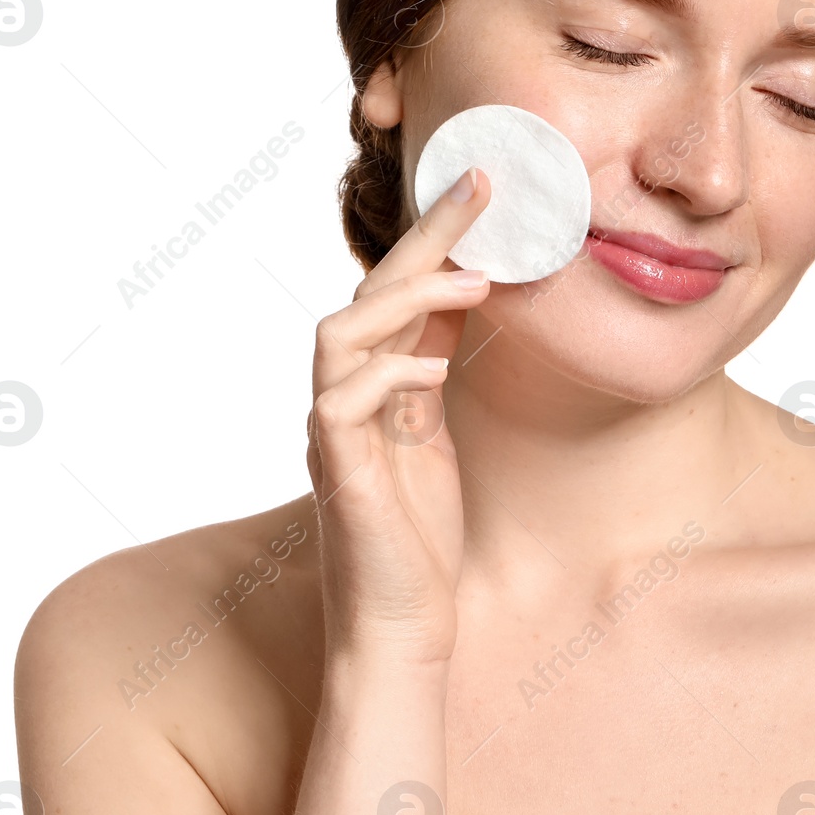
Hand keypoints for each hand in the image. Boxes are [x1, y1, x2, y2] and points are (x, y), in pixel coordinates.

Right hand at [306, 166, 491, 667]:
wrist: (400, 628)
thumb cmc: (417, 536)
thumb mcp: (434, 432)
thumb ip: (430, 367)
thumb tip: (464, 295)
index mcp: (368, 384)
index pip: (394, 290)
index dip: (433, 236)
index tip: (482, 187)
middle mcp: (340, 397)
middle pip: (366, 292)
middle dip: (425, 234)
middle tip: (480, 187)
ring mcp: (332, 434)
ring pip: (339, 333)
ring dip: (406, 297)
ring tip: (478, 281)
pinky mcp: (337, 475)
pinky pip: (342, 404)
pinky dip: (388, 374)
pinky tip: (436, 368)